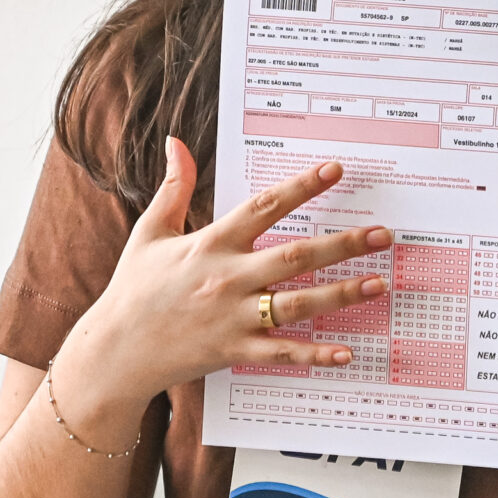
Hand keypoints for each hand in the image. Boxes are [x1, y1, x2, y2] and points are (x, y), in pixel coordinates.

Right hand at [61, 138, 389, 411]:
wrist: (116, 349)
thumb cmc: (134, 290)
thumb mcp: (150, 232)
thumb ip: (172, 188)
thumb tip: (175, 143)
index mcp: (210, 244)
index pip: (264, 207)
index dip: (301, 187)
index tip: (335, 171)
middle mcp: (227, 279)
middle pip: (295, 256)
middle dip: (342, 244)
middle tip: (382, 234)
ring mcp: (233, 318)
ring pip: (298, 304)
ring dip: (342, 294)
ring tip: (379, 282)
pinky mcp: (234, 351)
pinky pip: (282, 353)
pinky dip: (314, 354)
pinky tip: (347, 351)